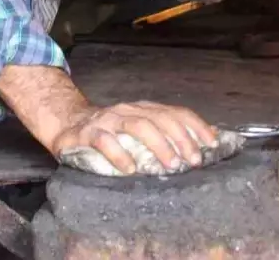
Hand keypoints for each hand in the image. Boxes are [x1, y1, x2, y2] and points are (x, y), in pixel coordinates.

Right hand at [50, 100, 217, 174]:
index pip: (175, 112)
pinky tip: (130, 169)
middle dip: (181, 139)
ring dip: (158, 145)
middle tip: (193, 160)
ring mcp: (109, 119)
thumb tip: (199, 146)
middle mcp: (129, 110)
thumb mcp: (138, 129)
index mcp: (144, 109)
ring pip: (137, 126)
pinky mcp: (88, 132)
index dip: (196, 126)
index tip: (212, 143)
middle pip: (161, 118)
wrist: (66, 122)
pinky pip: (105, 140)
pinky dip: (119, 154)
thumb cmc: (109, 131)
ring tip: (170, 164)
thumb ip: (162, 134)